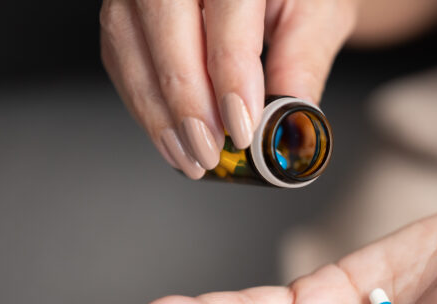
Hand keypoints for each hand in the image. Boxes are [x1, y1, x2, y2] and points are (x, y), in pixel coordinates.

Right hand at [99, 0, 356, 176]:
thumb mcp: (317, 15)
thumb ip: (302, 64)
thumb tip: (287, 125)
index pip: (226, 10)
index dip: (230, 76)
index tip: (241, 128)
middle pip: (165, 22)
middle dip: (187, 100)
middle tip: (210, 150)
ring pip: (130, 42)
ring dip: (158, 110)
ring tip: (190, 155)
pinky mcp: (124, 7)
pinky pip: (119, 55)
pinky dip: (143, 102)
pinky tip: (170, 136)